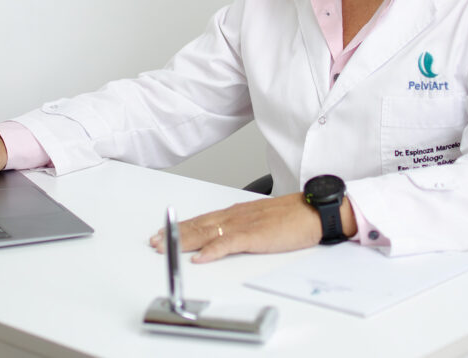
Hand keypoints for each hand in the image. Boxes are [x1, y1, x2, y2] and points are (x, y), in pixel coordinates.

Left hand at [148, 194, 355, 262]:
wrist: (314, 210)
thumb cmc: (293, 217)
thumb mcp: (262, 220)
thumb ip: (244, 226)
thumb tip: (230, 236)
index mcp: (237, 212)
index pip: (202, 219)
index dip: (181, 226)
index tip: (163, 232)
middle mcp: (235, 215)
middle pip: (198, 224)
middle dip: (174, 233)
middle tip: (154, 240)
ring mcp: (244, 224)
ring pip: (207, 232)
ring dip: (184, 240)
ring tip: (165, 246)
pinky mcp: (255, 235)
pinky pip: (228, 243)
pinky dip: (212, 250)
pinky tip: (200, 256)